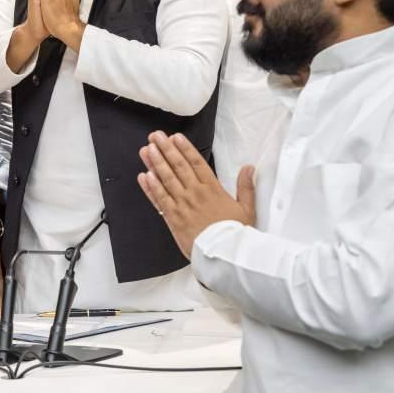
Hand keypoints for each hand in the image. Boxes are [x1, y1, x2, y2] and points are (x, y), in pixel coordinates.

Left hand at [138, 132, 255, 259]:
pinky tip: (144, 176)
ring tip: (146, 150)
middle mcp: (195, 193)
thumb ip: (246, 186)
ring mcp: (182, 205)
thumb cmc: (236, 233)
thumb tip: (249, 167)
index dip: (185, 149)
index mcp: (213, 189)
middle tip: (155, 136)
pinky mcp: (173, 218)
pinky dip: (151, 187)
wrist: (224, 256)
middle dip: (166, 150)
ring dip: (155, 163)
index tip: (175, 137)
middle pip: (178, 167)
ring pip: (166, 180)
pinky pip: (159, 199)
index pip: (196, 163)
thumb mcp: (247, 208)